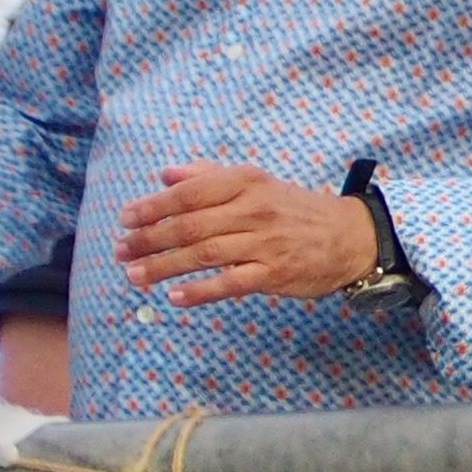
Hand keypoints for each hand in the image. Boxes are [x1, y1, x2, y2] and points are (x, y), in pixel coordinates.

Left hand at [117, 165, 380, 306]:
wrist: (350, 236)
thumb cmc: (295, 209)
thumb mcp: (257, 182)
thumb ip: (210, 176)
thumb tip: (166, 174)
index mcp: (246, 183)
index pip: (189, 193)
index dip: (153, 206)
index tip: (126, 219)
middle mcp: (253, 209)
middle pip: (190, 225)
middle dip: (149, 239)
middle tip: (121, 251)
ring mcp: (264, 243)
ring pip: (203, 254)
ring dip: (164, 266)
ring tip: (135, 276)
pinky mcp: (274, 273)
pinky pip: (230, 283)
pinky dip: (200, 291)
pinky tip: (175, 297)